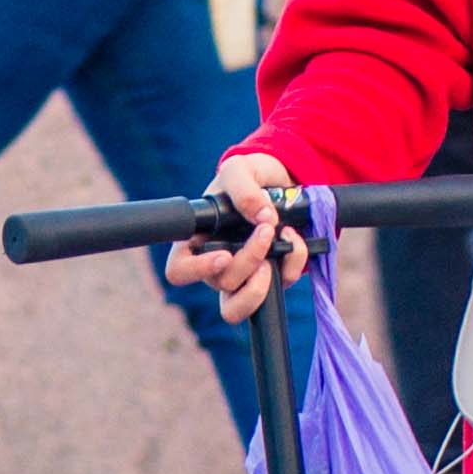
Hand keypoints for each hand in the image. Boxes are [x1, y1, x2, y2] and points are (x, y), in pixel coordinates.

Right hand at [170, 151, 304, 318]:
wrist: (282, 181)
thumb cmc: (250, 177)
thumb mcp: (240, 168)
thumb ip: (243, 187)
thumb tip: (262, 217)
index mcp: (197, 240)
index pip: (179, 271)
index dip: (197, 270)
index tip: (224, 255)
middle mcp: (216, 265)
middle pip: (220, 283)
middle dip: (248, 258)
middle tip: (267, 229)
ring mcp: (243, 276)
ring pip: (242, 304)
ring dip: (263, 281)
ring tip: (278, 247)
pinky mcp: (270, 278)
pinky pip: (280, 286)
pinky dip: (293, 264)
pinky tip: (294, 239)